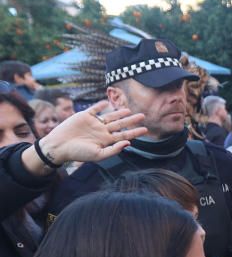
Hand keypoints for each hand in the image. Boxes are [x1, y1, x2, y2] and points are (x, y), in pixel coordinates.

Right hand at [22, 101, 146, 174]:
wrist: (59, 146)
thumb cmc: (78, 153)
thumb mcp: (98, 154)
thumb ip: (113, 150)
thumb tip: (128, 143)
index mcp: (106, 140)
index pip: (124, 135)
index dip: (135, 132)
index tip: (146, 129)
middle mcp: (102, 131)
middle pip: (120, 124)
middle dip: (131, 120)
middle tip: (143, 116)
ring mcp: (93, 123)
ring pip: (110, 116)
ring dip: (119, 112)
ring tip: (129, 110)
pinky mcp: (84, 116)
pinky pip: (94, 109)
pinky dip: (100, 105)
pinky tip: (107, 102)